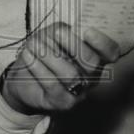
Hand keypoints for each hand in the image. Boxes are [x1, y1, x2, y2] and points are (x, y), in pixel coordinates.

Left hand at [1, 22, 121, 115]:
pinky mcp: (62, 103)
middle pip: (92, 63)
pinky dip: (38, 67)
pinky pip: (53, 85)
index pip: (110, 52)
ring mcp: (79, 92)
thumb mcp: (52, 36)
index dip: (102, 42)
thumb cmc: (42, 53)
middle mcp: (91, 76)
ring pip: (70, 74)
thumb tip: (66, 30)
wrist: (23, 76)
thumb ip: (63, 31)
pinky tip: (28, 56)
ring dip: (49, 55)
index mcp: (95, 57)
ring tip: (33, 43)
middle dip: (74, 45)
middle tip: (56, 32)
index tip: (87, 31)